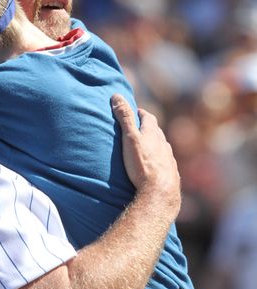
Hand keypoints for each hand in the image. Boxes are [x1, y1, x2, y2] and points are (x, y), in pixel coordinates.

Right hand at [111, 94, 180, 216]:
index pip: (148, 117)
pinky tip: (155, 166)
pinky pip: (165, 162)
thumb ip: (124, 117)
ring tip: (145, 147)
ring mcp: (169, 159)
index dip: (140, 113)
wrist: (159, 193)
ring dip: (154, 144)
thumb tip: (116, 96)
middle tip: (137, 128)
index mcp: (153, 133)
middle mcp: (164, 144)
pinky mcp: (171, 173)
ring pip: (162, 146)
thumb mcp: (129, 138)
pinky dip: (159, 160)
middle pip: (156, 131)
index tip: (134, 111)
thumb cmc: (142, 165)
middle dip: (147, 128)